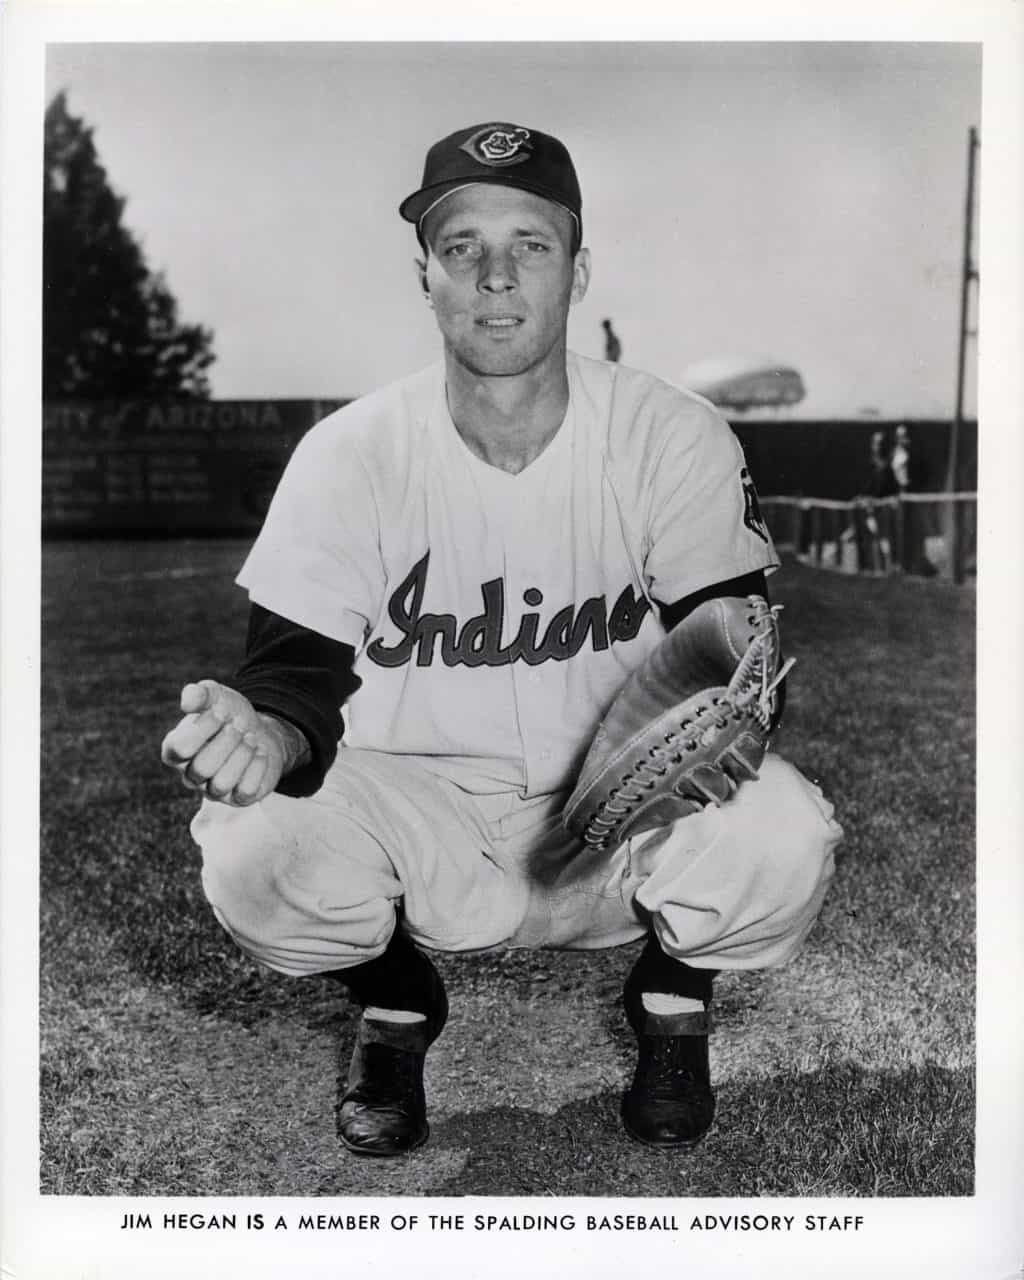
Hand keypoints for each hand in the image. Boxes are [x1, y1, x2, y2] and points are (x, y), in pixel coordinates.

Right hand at [160, 680, 302, 805]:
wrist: (260, 731)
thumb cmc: (230, 715)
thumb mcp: (216, 697)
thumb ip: (200, 694)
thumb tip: (188, 700)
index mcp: (176, 750)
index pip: (179, 748)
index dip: (203, 728)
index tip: (222, 710)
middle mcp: (190, 775)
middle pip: (202, 768)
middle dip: (227, 742)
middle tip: (240, 725)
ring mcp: (214, 790)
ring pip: (221, 784)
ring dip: (242, 754)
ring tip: (251, 737)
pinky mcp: (238, 798)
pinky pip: (245, 791)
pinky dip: (257, 766)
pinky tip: (260, 751)